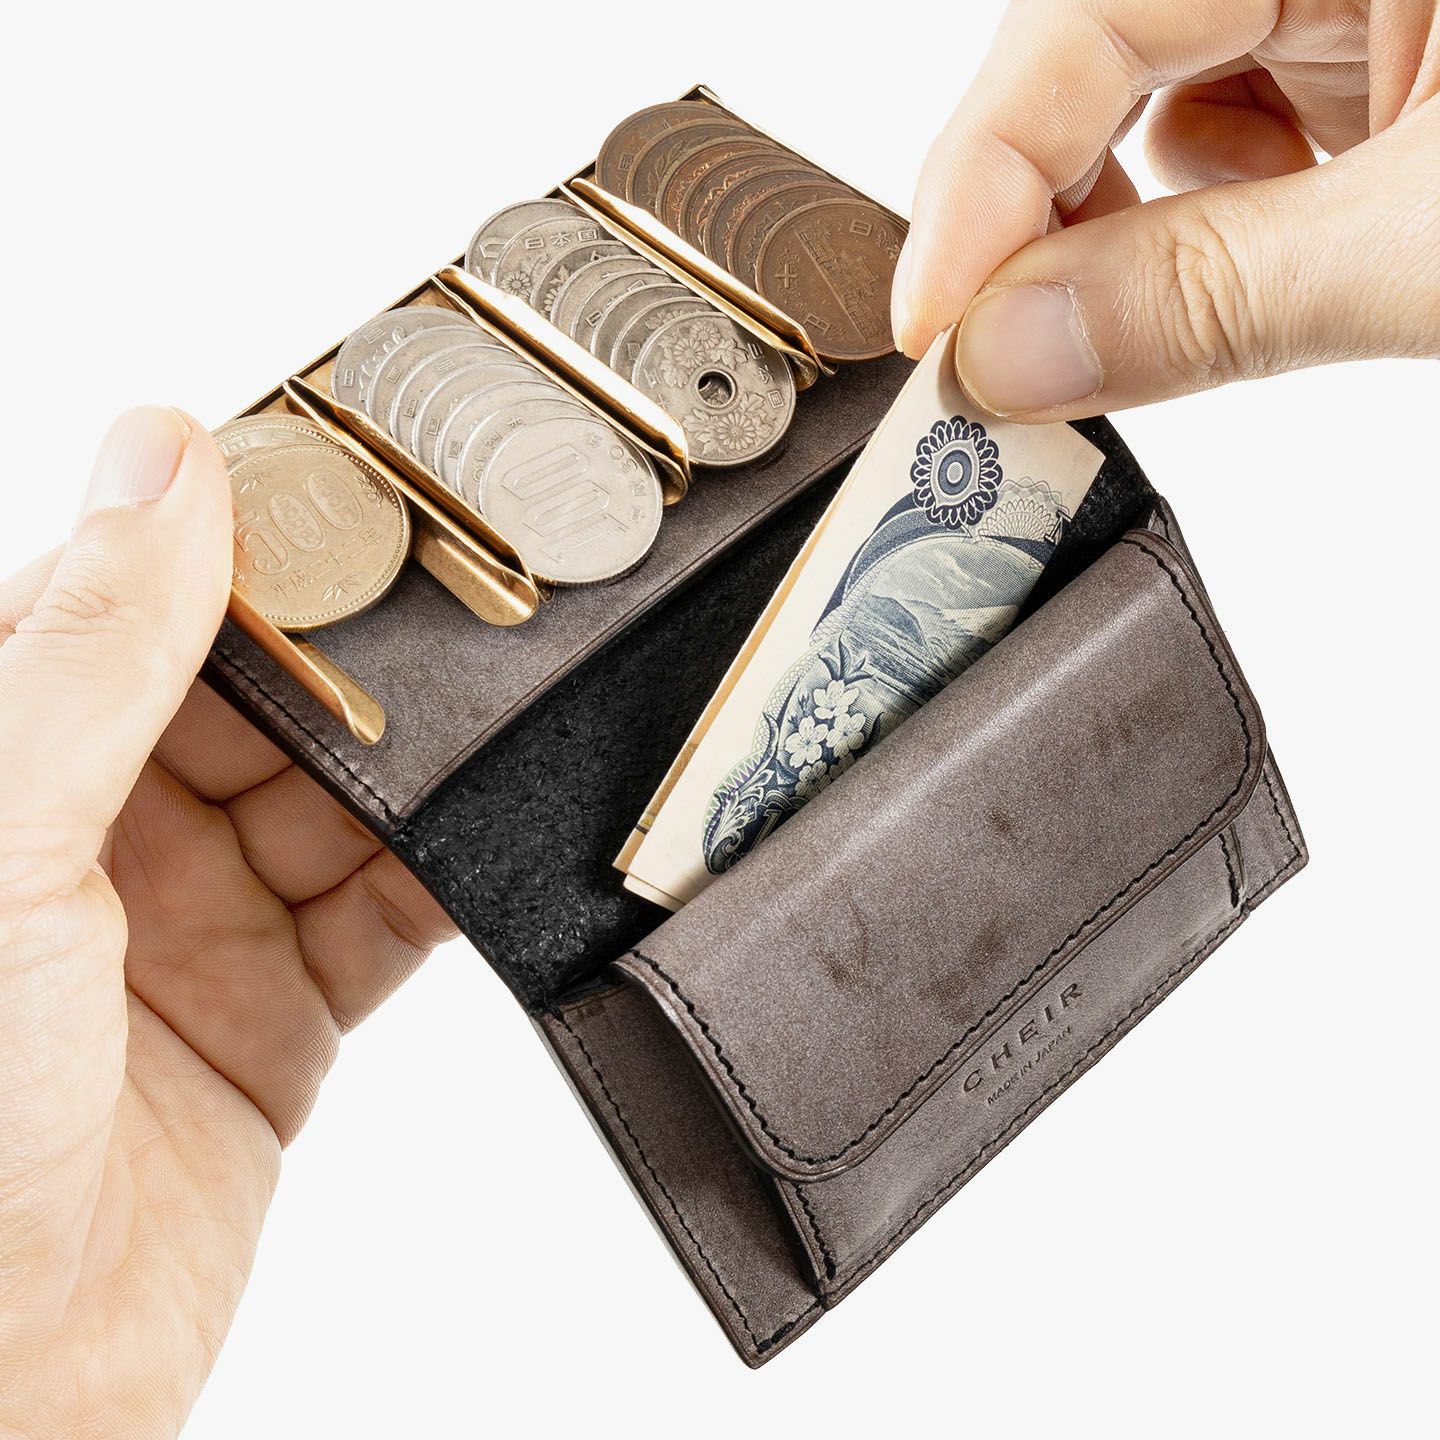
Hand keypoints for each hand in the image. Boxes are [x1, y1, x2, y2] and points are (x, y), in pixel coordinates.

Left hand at [0, 410, 454, 1436]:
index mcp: (12, 762)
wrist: (1, 1388)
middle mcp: (103, 833)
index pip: (146, 599)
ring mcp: (200, 922)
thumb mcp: (7, 845)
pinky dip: (451, 879)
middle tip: (485, 579)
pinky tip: (503, 838)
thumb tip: (165, 452)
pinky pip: (389, 915)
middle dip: (372, 653)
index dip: (254, 531)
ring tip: (518, 698)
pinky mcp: (282, 1013)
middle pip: (272, 697)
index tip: (368, 466)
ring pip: (345, 800)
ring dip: (425, 766)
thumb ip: (97, 652)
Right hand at [892, 0, 1439, 417]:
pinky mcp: (1376, 83)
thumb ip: (1210, 294)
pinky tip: (1246, 285)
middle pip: (1092, 63)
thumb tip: (1002, 357)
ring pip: (1151, 119)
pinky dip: (1202, 241)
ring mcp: (1357, 11)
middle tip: (997, 357)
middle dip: (1039, 217)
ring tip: (1142, 329)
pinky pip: (1224, 154)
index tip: (930, 333)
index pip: (1080, 15)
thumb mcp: (1427, 246)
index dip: (981, 178)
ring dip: (1123, 236)